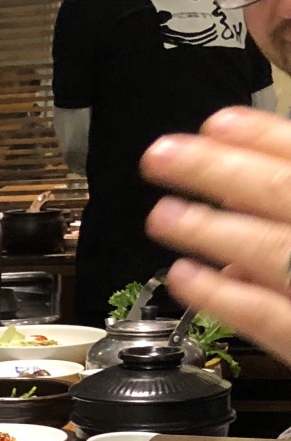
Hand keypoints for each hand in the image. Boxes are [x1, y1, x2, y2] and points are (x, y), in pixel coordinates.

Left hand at [142, 108, 290, 365]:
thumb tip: (254, 200)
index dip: (264, 136)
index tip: (217, 123)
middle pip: (285, 192)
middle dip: (218, 170)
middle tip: (163, 156)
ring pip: (271, 251)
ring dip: (211, 230)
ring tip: (163, 214)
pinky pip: (266, 317)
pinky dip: (222, 296)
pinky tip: (184, 276)